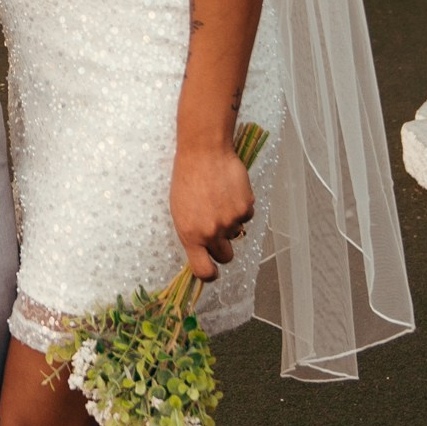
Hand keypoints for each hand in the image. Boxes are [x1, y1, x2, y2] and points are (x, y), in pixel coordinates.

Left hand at [169, 135, 256, 283]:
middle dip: (224, 247)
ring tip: (219, 198)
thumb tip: (202, 250)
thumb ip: (192, 233)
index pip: (204, 270)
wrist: (204, 152)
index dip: (210, 273)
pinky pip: (246, 215)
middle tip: (218, 229)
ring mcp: (230, 221)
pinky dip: (241, 205)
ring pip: (237, 233)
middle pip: (226, 256)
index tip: (212, 270)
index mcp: (190, 235)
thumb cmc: (187, 178)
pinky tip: (230, 190)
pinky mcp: (245, 207)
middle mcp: (211, 232)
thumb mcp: (180, 210)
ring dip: (231, 221)